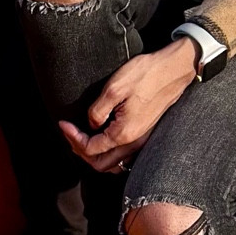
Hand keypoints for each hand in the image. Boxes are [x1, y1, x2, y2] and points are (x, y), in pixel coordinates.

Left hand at [58, 37, 198, 173]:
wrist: (172, 70)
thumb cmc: (145, 75)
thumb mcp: (114, 89)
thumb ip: (98, 111)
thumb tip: (91, 124)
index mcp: (124, 134)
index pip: (90, 149)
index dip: (73, 138)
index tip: (63, 124)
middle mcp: (134, 143)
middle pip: (101, 164)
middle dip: (81, 151)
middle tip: (70, 133)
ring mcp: (142, 140)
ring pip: (113, 163)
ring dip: (94, 154)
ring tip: (82, 137)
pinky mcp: (145, 134)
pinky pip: (123, 154)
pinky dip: (107, 151)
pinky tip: (100, 136)